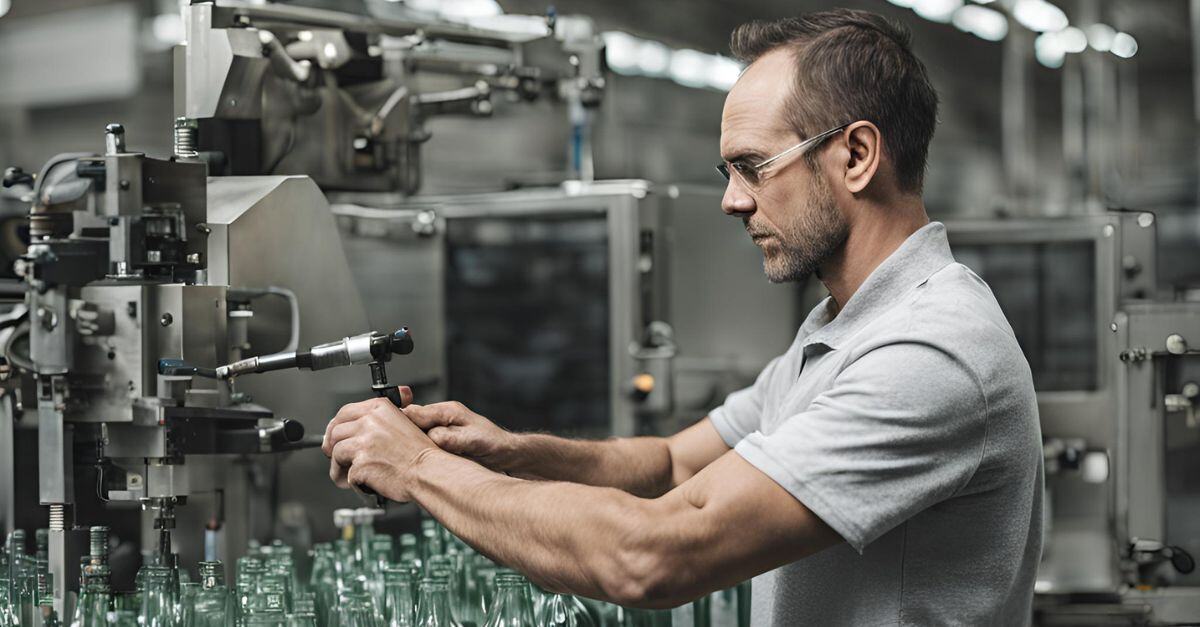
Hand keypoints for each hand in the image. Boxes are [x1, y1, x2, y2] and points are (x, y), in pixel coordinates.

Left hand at [322, 390, 434, 501]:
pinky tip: (361, 482)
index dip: (336, 426)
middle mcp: (370, 422)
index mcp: (379, 409)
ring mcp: (364, 443)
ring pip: (336, 452)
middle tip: (337, 457)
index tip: (335, 436)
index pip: (345, 412)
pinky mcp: (360, 464)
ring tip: (350, 473)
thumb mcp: (403, 423)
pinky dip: (349, 481)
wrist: (428, 472)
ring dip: (339, 466)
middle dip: (333, 446)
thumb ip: (379, 420)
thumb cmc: (419, 453)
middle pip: (335, 432)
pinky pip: (344, 473)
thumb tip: (356, 424)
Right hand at [402, 401, 520, 472]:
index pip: (414, 413)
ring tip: (402, 459)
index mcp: (447, 411)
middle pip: (409, 423)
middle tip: (394, 451)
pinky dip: (416, 454)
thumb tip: (432, 437)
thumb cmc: (494, 443)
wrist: (506, 454)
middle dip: (401, 436)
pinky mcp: (440, 444)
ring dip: (408, 446)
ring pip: (414, 436)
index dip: (401, 423)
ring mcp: (440, 432)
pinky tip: (414, 463)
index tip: (391, 435)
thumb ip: (452, 438)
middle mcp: (441, 419)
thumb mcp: (474, 439)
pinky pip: (421, 447)